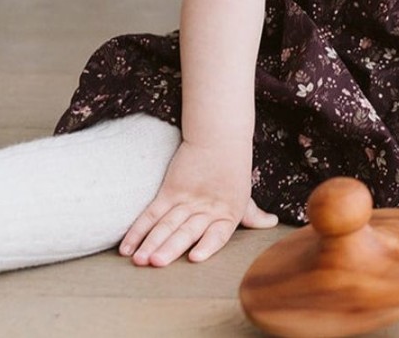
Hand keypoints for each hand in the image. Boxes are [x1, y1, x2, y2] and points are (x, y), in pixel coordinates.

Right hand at [119, 139, 277, 266]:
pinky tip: (127, 247)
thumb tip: (271, 223)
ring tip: (139, 259)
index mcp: (228, 212)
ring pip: (166, 222)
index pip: (218, 234)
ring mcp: (186, 199)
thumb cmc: (234, 169)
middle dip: (170, 246)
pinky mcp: (170, 190)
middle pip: (186, 230)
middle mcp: (206, 208)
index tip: (194, 258)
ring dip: (150, 241)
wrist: (220, 137)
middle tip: (156, 262)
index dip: (207, 245)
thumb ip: (251, 214)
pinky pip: (151, 213)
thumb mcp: (243, 193)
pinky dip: (138, 230)